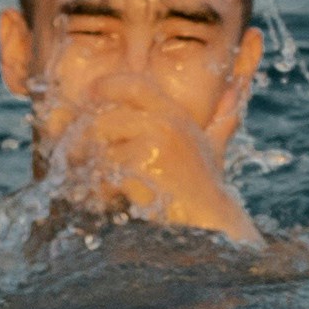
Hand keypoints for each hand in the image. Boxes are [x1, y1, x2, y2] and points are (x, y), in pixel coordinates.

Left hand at [36, 95, 252, 241]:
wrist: (211, 224)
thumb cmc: (205, 189)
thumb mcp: (213, 148)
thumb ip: (221, 121)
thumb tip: (234, 91)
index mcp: (177, 114)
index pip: (134, 84)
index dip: (107, 87)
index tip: (89, 97)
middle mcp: (168, 121)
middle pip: (105, 116)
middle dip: (82, 135)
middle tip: (74, 154)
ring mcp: (157, 142)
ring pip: (100, 141)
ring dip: (87, 162)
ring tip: (88, 181)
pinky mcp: (145, 164)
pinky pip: (104, 167)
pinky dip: (98, 184)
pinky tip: (105, 197)